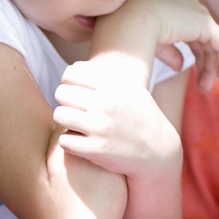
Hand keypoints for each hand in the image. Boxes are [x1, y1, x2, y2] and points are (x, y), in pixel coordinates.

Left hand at [53, 58, 181, 180]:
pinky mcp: (96, 150)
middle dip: (65, 102)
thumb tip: (73, 67)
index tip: (75, 92)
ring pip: (59, 115)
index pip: (70, 74)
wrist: (159, 151)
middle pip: (61, 93)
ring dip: (64, 121)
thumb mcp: (130, 90)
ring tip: (74, 125)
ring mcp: (101, 128)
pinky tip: (79, 141)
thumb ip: (103, 77)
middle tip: (74, 110)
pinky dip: (68, 142)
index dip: (68, 82)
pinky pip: (64, 141)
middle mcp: (106, 104)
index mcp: (114, 86)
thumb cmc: (141, 117)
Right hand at [103, 0, 218, 88]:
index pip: (194, 35)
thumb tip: (180, 66)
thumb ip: (169, 52)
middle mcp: (190, 9)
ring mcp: (199, 14)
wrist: (130, 24)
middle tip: (203, 88)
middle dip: (206, 65)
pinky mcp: (205, 24)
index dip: (198, 56)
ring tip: (206, 88)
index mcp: (176, 10)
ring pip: (214, 44)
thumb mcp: (153, 44)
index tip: (198, 77)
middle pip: (205, 40)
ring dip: (212, 68)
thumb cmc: (132, 33)